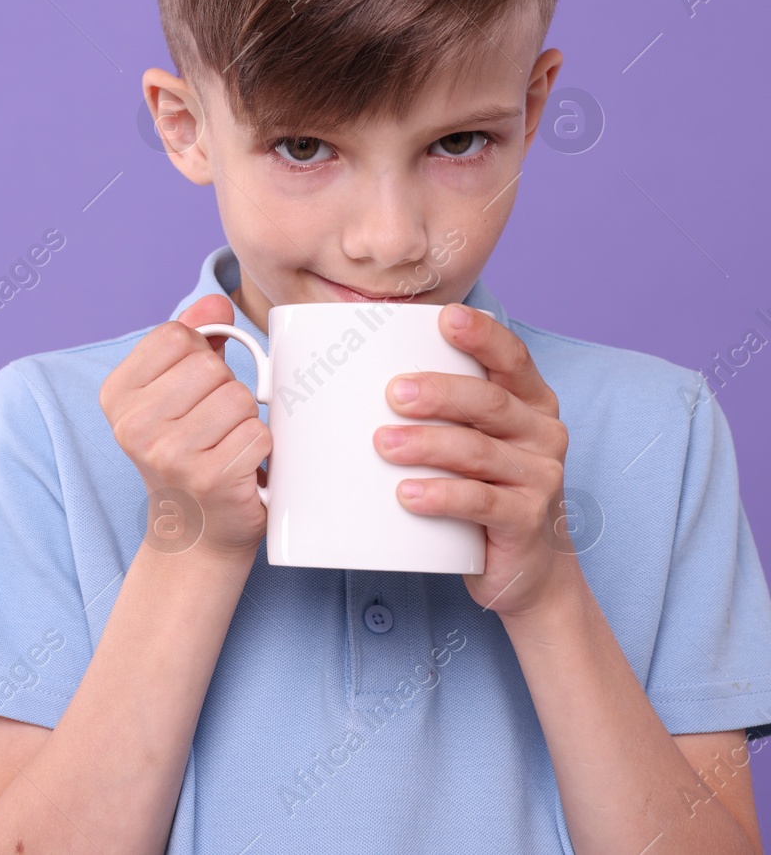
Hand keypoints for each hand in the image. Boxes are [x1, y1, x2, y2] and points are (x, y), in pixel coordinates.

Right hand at [99, 292, 271, 560]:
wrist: (195, 531)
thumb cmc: (187, 452)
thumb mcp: (173, 392)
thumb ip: (190, 340)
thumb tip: (214, 302)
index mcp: (117, 395)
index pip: (175, 336)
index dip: (197, 356)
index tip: (192, 390)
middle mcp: (134, 425)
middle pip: (210, 366)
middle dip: (225, 389)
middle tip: (212, 425)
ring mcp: (170, 455)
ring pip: (240, 397)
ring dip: (245, 420)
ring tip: (226, 444)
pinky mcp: (211, 479)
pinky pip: (259, 432)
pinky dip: (260, 447)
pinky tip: (240, 466)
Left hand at [373, 302, 576, 617]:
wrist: (525, 570)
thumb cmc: (481, 490)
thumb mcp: (468, 443)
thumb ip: (434, 411)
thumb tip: (345, 382)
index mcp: (529, 402)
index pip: (512, 358)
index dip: (483, 335)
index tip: (447, 317)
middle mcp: (541, 434)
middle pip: (489, 402)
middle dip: (439, 392)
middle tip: (392, 393)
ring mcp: (539, 478)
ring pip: (478, 451)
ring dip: (428, 444)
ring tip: (383, 444)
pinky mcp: (525, 521)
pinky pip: (482, 503)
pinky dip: (442, 495)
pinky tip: (408, 494)